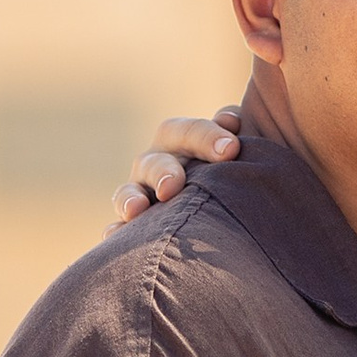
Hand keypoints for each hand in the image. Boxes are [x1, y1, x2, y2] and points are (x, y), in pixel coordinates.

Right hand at [107, 105, 241, 229]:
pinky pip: (118, 228)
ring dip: (131, 197)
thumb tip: (232, 120)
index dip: (207, 136)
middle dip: (164, 170)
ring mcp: (143, 193)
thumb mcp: (241, 158)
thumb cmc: (239, 178)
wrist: (228, 218)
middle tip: (174, 185)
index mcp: (186, 142)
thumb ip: (236, 138)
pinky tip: (115, 236)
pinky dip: (116, 231)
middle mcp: (160, 163)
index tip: (231, 148)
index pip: (190, 132)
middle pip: (156, 159)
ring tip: (137, 209)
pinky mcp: (134, 225)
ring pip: (129, 191)